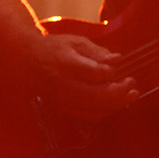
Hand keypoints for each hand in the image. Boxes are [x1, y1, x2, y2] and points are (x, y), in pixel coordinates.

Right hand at [21, 33, 139, 120]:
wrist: (26, 60)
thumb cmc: (54, 48)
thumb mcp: (75, 42)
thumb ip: (97, 52)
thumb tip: (118, 59)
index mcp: (66, 64)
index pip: (94, 73)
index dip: (110, 72)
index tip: (117, 65)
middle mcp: (63, 85)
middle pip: (96, 96)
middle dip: (119, 92)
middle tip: (132, 83)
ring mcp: (62, 100)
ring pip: (93, 109)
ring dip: (115, 104)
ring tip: (131, 95)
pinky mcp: (62, 109)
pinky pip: (87, 115)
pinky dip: (104, 111)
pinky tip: (116, 103)